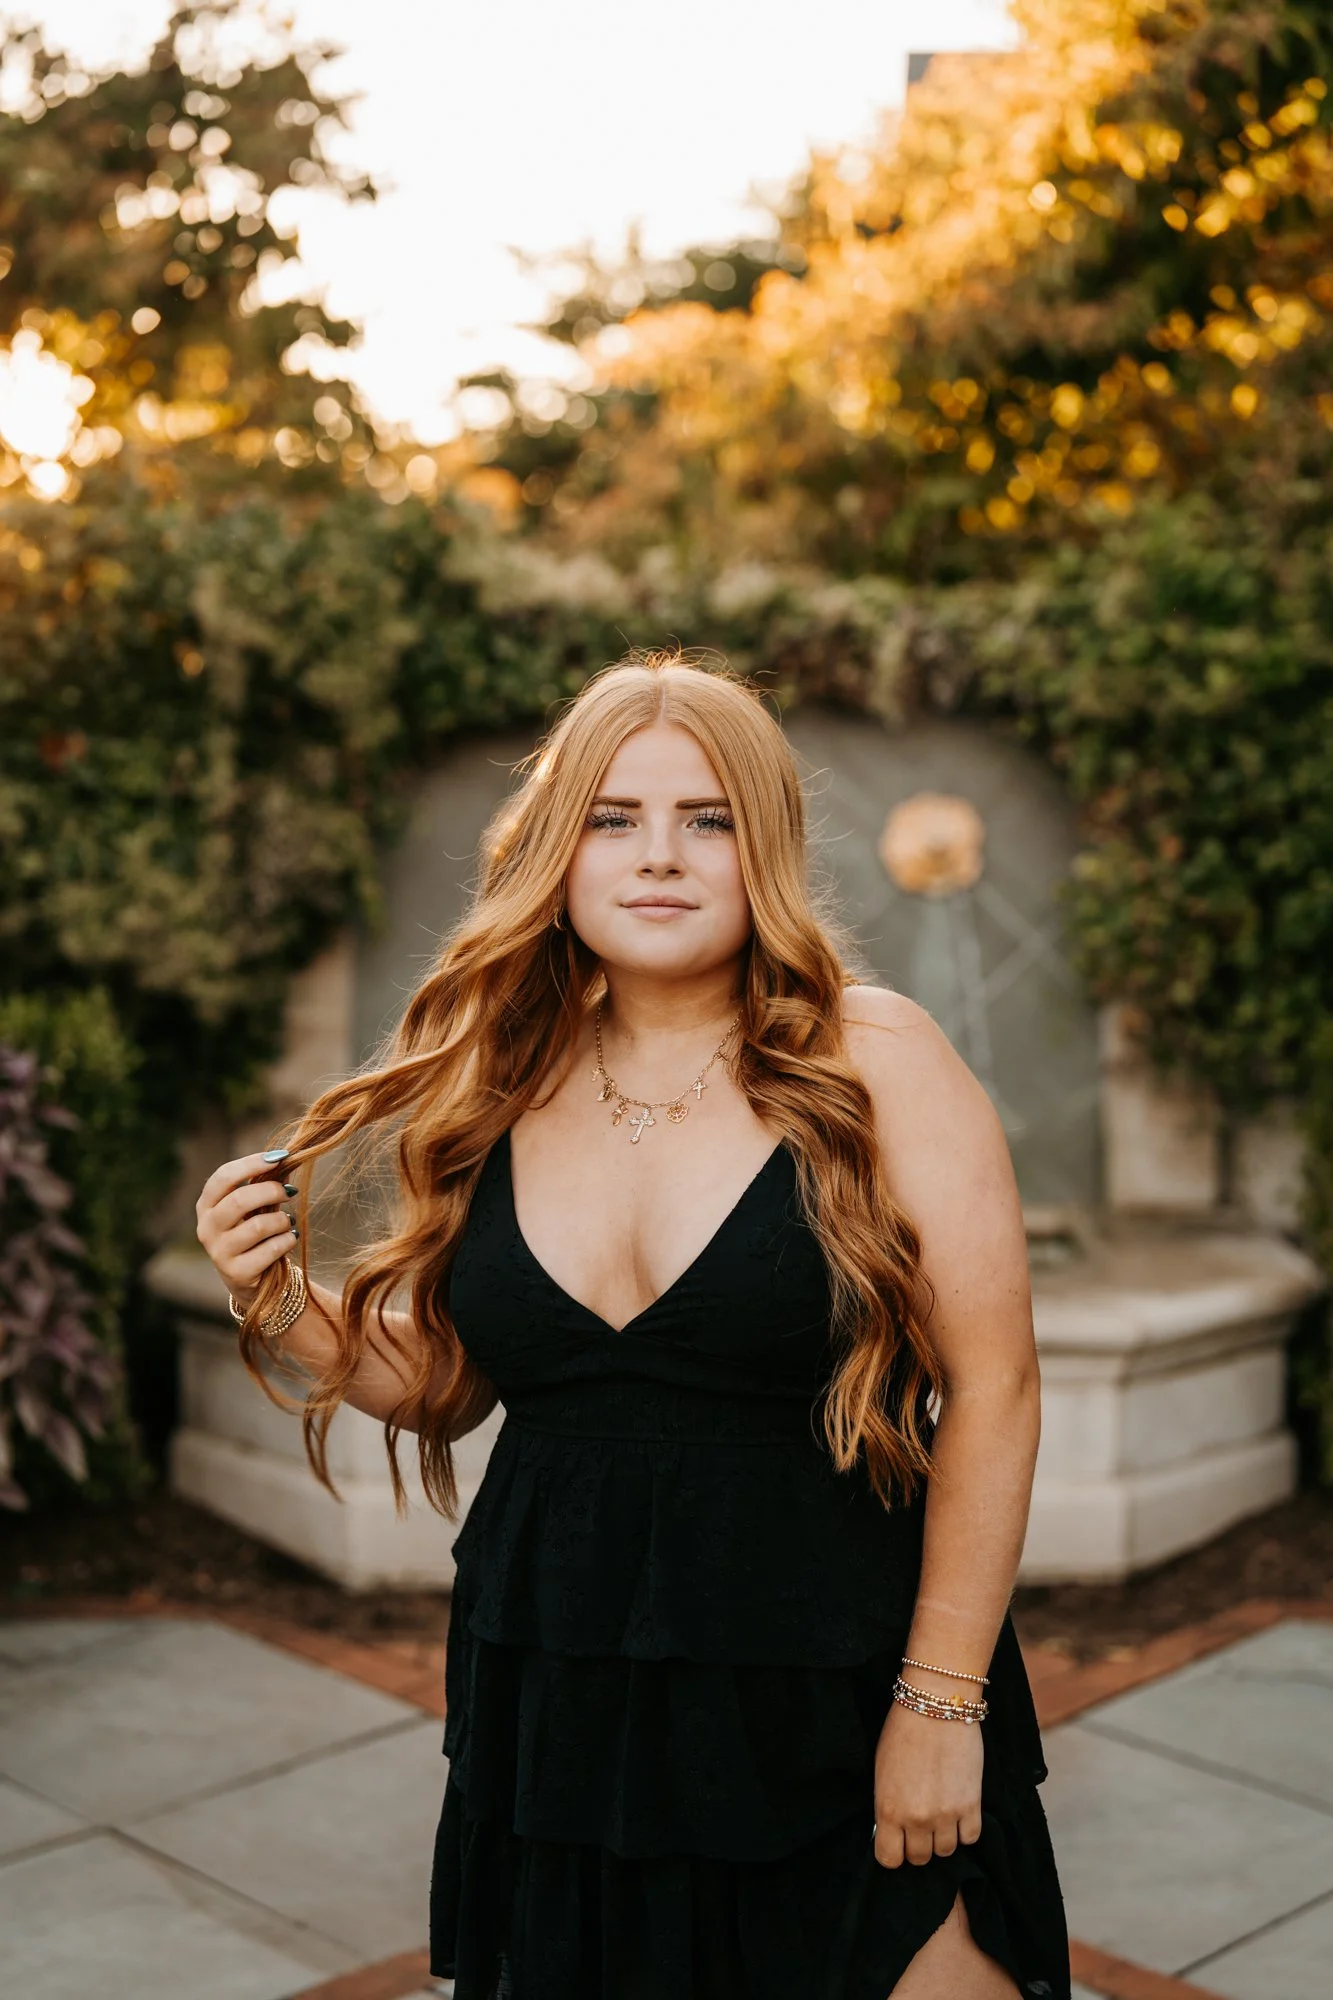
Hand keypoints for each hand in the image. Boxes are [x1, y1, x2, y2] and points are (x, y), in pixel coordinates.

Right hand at [196, 1152, 297, 1304]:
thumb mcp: (252, 1207)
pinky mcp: (236, 1272)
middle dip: (272, 1191)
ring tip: (288, 1222)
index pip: (223, 1176)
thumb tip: (285, 1160)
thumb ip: (263, 1185)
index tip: (280, 1157)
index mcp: (206, 1205)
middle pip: (240, 1200)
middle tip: (290, 1191)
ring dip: (282, 1221)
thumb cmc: (251, 1232)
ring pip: (258, 1226)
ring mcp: (219, 1252)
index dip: (252, 1163)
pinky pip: (270, 1249)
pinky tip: (289, 1239)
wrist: (248, 1277)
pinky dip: (287, 1240)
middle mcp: (207, 1228)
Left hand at [872, 1698, 983, 1867]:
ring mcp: (947, 1815)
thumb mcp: (882, 1771)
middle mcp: (917, 1819)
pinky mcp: (972, 1805)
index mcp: (888, 1810)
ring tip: (940, 1812)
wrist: (937, 1704)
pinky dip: (965, 1829)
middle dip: (917, 1844)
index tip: (896, 1840)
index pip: (889, 1859)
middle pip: (919, 1858)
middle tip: (919, 1822)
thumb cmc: (903, 1732)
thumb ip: (888, 1806)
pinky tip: (959, 1811)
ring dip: (942, 1836)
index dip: (893, 1851)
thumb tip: (892, 1829)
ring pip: (946, 1851)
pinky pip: (970, 1838)